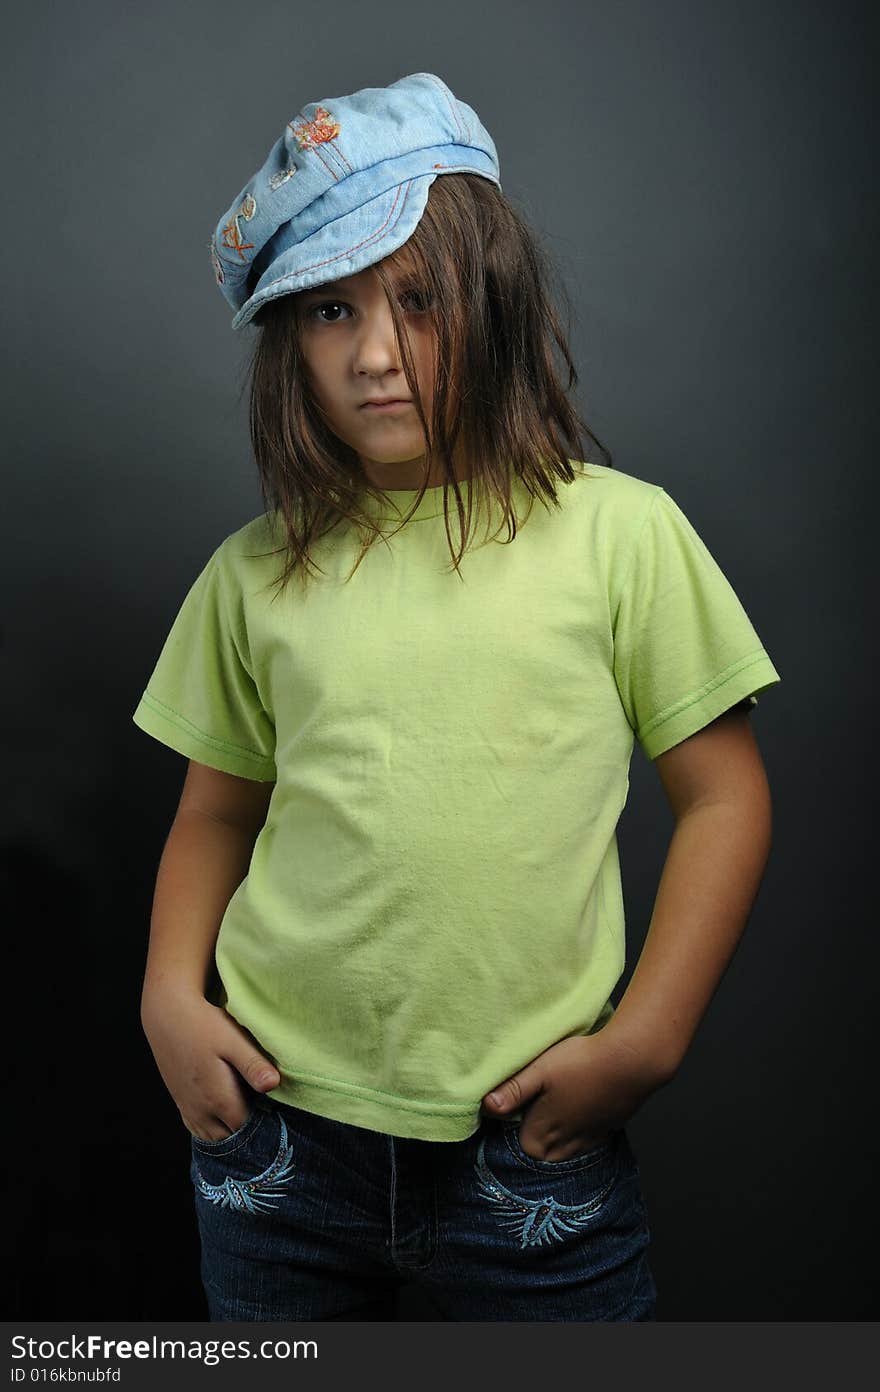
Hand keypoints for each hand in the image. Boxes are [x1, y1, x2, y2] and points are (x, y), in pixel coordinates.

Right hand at [141, 988, 280, 1141]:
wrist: (167, 1014)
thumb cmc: (203, 1024)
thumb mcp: (233, 1040)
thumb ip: (253, 1065)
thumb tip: (274, 1085)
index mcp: (218, 1099)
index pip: (247, 1128)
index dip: (264, 1123)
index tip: (277, 1111)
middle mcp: (201, 1110)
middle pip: (231, 1137)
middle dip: (248, 1131)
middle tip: (265, 1112)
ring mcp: (188, 1108)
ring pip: (213, 1137)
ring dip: (230, 1132)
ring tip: (247, 1114)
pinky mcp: (180, 1101)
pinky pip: (197, 1129)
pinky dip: (212, 1129)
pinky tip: (223, 1117)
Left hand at [480, 1027, 668, 1161]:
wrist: (631, 1061)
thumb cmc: (582, 1062)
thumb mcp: (540, 1069)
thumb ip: (514, 1090)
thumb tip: (486, 1107)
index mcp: (547, 1128)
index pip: (524, 1146)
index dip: (516, 1131)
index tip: (514, 1111)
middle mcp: (568, 1138)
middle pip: (545, 1154)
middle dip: (535, 1141)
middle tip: (532, 1115)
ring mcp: (591, 1134)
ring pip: (568, 1151)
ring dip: (557, 1141)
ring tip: (554, 1118)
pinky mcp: (609, 1126)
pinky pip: (589, 1142)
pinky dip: (580, 1136)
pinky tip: (581, 1116)